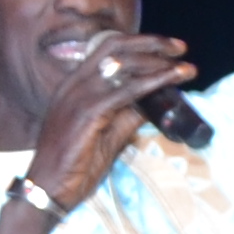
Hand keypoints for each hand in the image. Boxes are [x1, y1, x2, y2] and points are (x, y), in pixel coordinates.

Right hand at [26, 34, 197, 208]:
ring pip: (123, 64)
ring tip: (185, 68)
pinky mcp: (88, 112)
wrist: (48, 190)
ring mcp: (79, 95)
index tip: (167, 49)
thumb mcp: (106, 136)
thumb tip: (153, 105)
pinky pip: (126, 90)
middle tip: (181, 48)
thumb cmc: (73, 167)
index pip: (107, 48)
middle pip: (116, 46)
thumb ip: (126, 117)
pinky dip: (153, 82)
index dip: (139, 43)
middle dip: (152, 43)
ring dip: (158, 63)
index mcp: (74, 84)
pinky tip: (171, 80)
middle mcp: (75, 83)